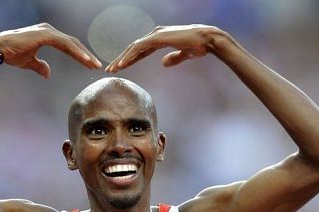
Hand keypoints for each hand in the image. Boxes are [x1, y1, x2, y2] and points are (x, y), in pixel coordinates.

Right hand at [0, 23, 101, 77]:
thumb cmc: (12, 54)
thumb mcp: (29, 62)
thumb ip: (40, 66)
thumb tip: (48, 74)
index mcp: (47, 36)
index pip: (68, 46)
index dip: (79, 55)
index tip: (89, 65)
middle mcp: (49, 31)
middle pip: (72, 44)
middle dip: (85, 55)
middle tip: (96, 65)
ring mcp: (48, 31)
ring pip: (71, 43)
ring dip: (84, 55)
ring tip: (94, 65)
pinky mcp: (46, 35)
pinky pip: (65, 44)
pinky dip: (76, 52)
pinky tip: (85, 60)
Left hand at [105, 24, 224, 72]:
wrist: (208, 40)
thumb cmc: (199, 46)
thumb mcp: (184, 55)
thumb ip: (174, 58)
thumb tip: (163, 63)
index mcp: (160, 38)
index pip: (140, 50)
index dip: (130, 59)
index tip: (121, 68)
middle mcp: (155, 34)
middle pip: (134, 48)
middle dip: (122, 59)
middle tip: (111, 70)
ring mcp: (156, 34)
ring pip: (133, 48)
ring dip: (122, 59)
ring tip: (113, 69)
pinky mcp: (158, 37)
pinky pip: (139, 48)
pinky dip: (130, 56)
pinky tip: (122, 64)